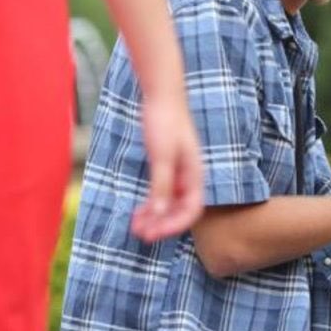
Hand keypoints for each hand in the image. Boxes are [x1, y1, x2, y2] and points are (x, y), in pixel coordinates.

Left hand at [130, 95, 203, 240]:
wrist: (161, 96)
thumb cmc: (165, 122)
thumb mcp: (162, 157)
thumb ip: (162, 186)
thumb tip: (159, 214)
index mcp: (195, 175)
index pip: (191, 210)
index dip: (174, 226)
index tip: (153, 234)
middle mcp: (190, 176)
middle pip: (181, 211)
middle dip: (162, 225)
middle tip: (141, 235)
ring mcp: (179, 172)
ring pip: (170, 204)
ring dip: (155, 218)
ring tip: (136, 227)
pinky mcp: (167, 166)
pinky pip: (162, 193)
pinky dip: (151, 205)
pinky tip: (138, 212)